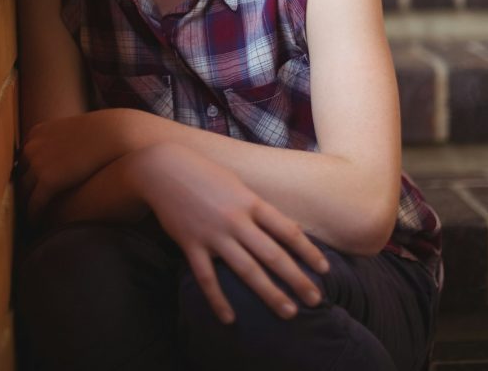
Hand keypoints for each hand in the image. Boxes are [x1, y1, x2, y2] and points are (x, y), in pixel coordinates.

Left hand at [18, 115, 122, 219]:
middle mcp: (32, 146)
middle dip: (22, 190)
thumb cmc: (103, 134)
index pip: (24, 159)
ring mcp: (37, 163)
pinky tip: (36, 223)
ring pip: (24, 191)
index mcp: (37, 133)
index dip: (27, 175)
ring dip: (26, 205)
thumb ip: (63, 142)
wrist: (116, 135)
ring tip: (31, 216)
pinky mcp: (48, 180)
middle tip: (25, 206)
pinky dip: (33, 214)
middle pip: (20, 175)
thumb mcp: (74, 131)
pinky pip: (35, 203)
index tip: (29, 187)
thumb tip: (65, 153)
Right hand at [128, 142, 329, 323]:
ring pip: (247, 269)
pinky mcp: (191, 244)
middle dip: (297, 279)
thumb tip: (289, 228)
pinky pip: (206, 277)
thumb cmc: (204, 173)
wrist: (163, 168)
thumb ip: (260, 207)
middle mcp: (236, 219)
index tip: (324, 270)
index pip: (288, 231)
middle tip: (315, 300)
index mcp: (250, 202)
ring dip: (270, 293)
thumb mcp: (237, 184)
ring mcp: (213, 234)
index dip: (309, 252)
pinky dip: (218, 299)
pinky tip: (229, 318)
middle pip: (273, 255)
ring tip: (289, 312)